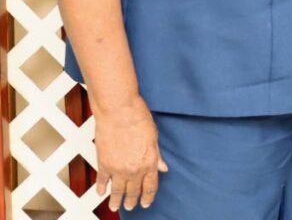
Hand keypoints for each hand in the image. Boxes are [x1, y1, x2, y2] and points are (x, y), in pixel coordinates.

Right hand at [93, 94, 168, 212]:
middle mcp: (134, 169)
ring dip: (116, 201)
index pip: (150, 186)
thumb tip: (163, 167)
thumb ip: (157, 155)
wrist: (119, 111)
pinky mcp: (103, 164)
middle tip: (130, 207)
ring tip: (115, 207)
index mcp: (149, 162)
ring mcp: (118, 169)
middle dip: (132, 201)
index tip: (146, 203)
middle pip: (134, 191)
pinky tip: (101, 192)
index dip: (148, 197)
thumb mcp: (154, 137)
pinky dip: (101, 188)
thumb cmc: (139, 119)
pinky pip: (102, 181)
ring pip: (117, 191)